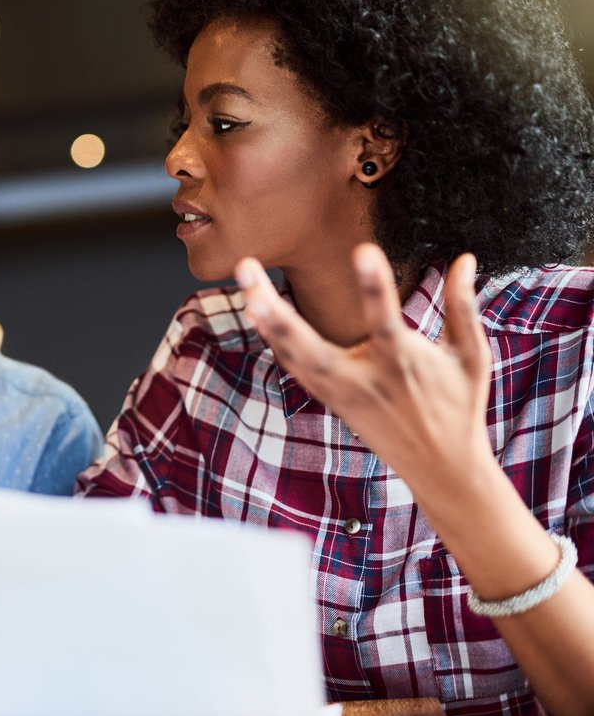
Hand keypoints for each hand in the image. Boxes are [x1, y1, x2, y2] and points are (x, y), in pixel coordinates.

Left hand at [233, 244, 497, 496]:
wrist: (440, 467)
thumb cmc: (459, 404)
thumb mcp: (471, 356)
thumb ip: (463, 306)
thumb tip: (465, 257)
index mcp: (403, 363)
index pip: (386, 319)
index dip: (375, 286)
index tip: (363, 249)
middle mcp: (364, 380)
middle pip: (310, 345)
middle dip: (276, 310)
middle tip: (247, 268)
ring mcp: (340, 393)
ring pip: (293, 355)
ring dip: (266, 320)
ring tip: (245, 281)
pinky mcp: (329, 400)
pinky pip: (294, 367)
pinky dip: (274, 340)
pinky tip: (256, 308)